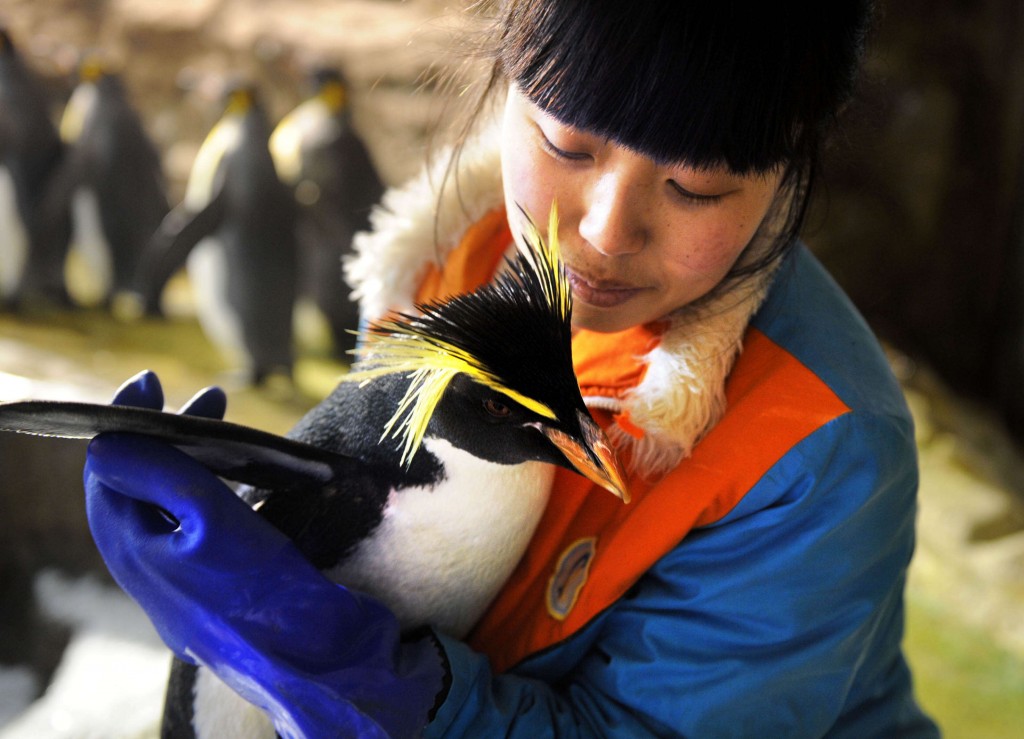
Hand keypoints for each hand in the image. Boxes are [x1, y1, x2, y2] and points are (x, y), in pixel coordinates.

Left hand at [84, 371, 443, 738]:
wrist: (322, 661)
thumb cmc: (267, 594)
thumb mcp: (212, 523)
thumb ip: (160, 478)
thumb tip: (107, 444)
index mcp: (138, 557)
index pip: (108, 478)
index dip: (123, 426)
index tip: (151, 382)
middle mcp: (156, 573)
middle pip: (143, 490)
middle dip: (168, 437)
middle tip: (208, 399)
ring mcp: (192, 585)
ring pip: (178, 509)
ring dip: (198, 462)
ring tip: (231, 429)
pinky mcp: (230, 589)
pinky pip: (211, 530)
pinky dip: (223, 492)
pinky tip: (254, 479)